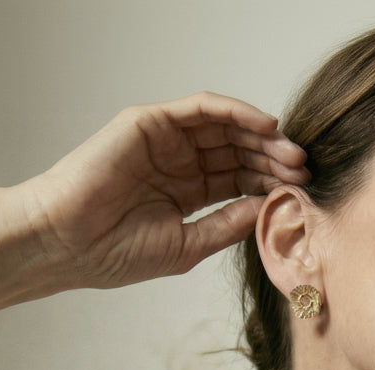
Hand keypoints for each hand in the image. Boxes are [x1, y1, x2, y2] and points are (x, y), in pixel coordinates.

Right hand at [0, 93, 308, 314]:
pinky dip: (236, 112)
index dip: (271, 184)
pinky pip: (202, 109)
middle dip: (274, 160)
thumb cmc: (116, 255)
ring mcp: (166, 141)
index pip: (239, 181)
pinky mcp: (151, 122)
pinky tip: (265, 127)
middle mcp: (179, 164)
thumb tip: (268, 211)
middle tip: (305, 170)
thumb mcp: (187, 246)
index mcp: (187, 194)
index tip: (303, 194)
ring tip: (292, 153)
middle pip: (239, 152)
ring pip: (226, 129)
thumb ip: (226, 225)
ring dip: (263, 138)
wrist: (68, 244)